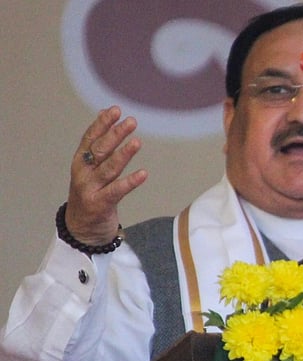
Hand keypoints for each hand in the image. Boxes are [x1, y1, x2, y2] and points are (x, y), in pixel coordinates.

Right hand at [66, 106, 147, 244]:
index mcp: (81, 162)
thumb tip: (105, 114)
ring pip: (109, 169)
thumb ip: (98, 145)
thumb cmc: (91, 194)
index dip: (102, 124)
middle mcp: (83, 173)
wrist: (81, 229)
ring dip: (123, 155)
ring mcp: (90, 189)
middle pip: (100, 151)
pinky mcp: (99, 205)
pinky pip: (117, 191)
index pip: (90, 138)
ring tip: (137, 142)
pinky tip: (143, 173)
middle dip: (115, 134)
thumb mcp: (91, 169)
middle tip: (131, 121)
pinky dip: (130, 182)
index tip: (115, 110)